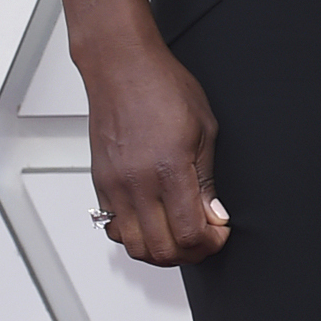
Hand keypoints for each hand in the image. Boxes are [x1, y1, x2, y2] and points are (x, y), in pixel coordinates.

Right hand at [83, 44, 229, 266]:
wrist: (120, 67)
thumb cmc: (161, 86)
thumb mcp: (204, 129)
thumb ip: (207, 179)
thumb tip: (214, 214)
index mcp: (168, 169)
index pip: (190, 233)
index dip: (211, 243)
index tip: (219, 233)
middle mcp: (137, 183)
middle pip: (162, 249)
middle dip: (191, 253)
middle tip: (205, 240)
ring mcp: (115, 186)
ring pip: (135, 247)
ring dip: (162, 251)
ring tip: (179, 237)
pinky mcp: (100, 183)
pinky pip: (114, 228)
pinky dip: (135, 237)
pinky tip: (152, 225)